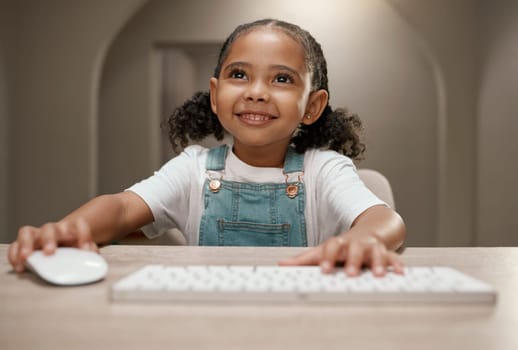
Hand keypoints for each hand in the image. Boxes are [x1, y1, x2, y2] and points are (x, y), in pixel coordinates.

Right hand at [7, 218, 97, 272]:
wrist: (64, 244)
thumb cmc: (74, 248)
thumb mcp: (84, 249)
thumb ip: (89, 252)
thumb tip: (92, 258)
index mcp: (71, 229)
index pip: (78, 224)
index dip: (83, 234)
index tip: (85, 248)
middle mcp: (53, 230)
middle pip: (50, 228)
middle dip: (49, 239)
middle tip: (49, 252)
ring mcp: (37, 236)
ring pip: (27, 232)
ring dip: (26, 244)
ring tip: (27, 257)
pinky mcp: (24, 244)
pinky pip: (15, 245)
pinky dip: (14, 255)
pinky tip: (20, 266)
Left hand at [279, 230, 403, 276]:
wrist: (370, 229)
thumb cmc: (343, 246)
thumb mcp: (323, 250)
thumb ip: (304, 259)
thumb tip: (281, 265)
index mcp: (339, 244)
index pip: (331, 247)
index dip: (327, 257)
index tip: (324, 269)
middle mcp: (356, 244)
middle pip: (354, 249)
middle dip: (353, 261)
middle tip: (350, 274)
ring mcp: (372, 247)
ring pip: (376, 252)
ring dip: (377, 263)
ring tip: (377, 275)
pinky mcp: (386, 252)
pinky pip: (393, 258)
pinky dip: (397, 264)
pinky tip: (400, 273)